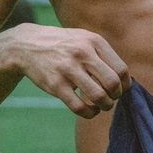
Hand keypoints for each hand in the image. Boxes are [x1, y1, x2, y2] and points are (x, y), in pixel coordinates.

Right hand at [12, 24, 130, 118]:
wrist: (27, 45)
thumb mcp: (84, 39)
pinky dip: (90, 113)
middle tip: (112, 97)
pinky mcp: (56, 85)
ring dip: (105, 106)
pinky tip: (90, 110)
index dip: (125, 84)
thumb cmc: (62, 44)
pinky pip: (79, 107)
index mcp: (94, 41)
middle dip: (116, 96)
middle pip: (112, 83)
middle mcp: (82, 53)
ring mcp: (68, 69)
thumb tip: (124, 79)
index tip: (122, 89)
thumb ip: (103, 54)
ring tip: (102, 105)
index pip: (120, 69)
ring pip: (98, 97)